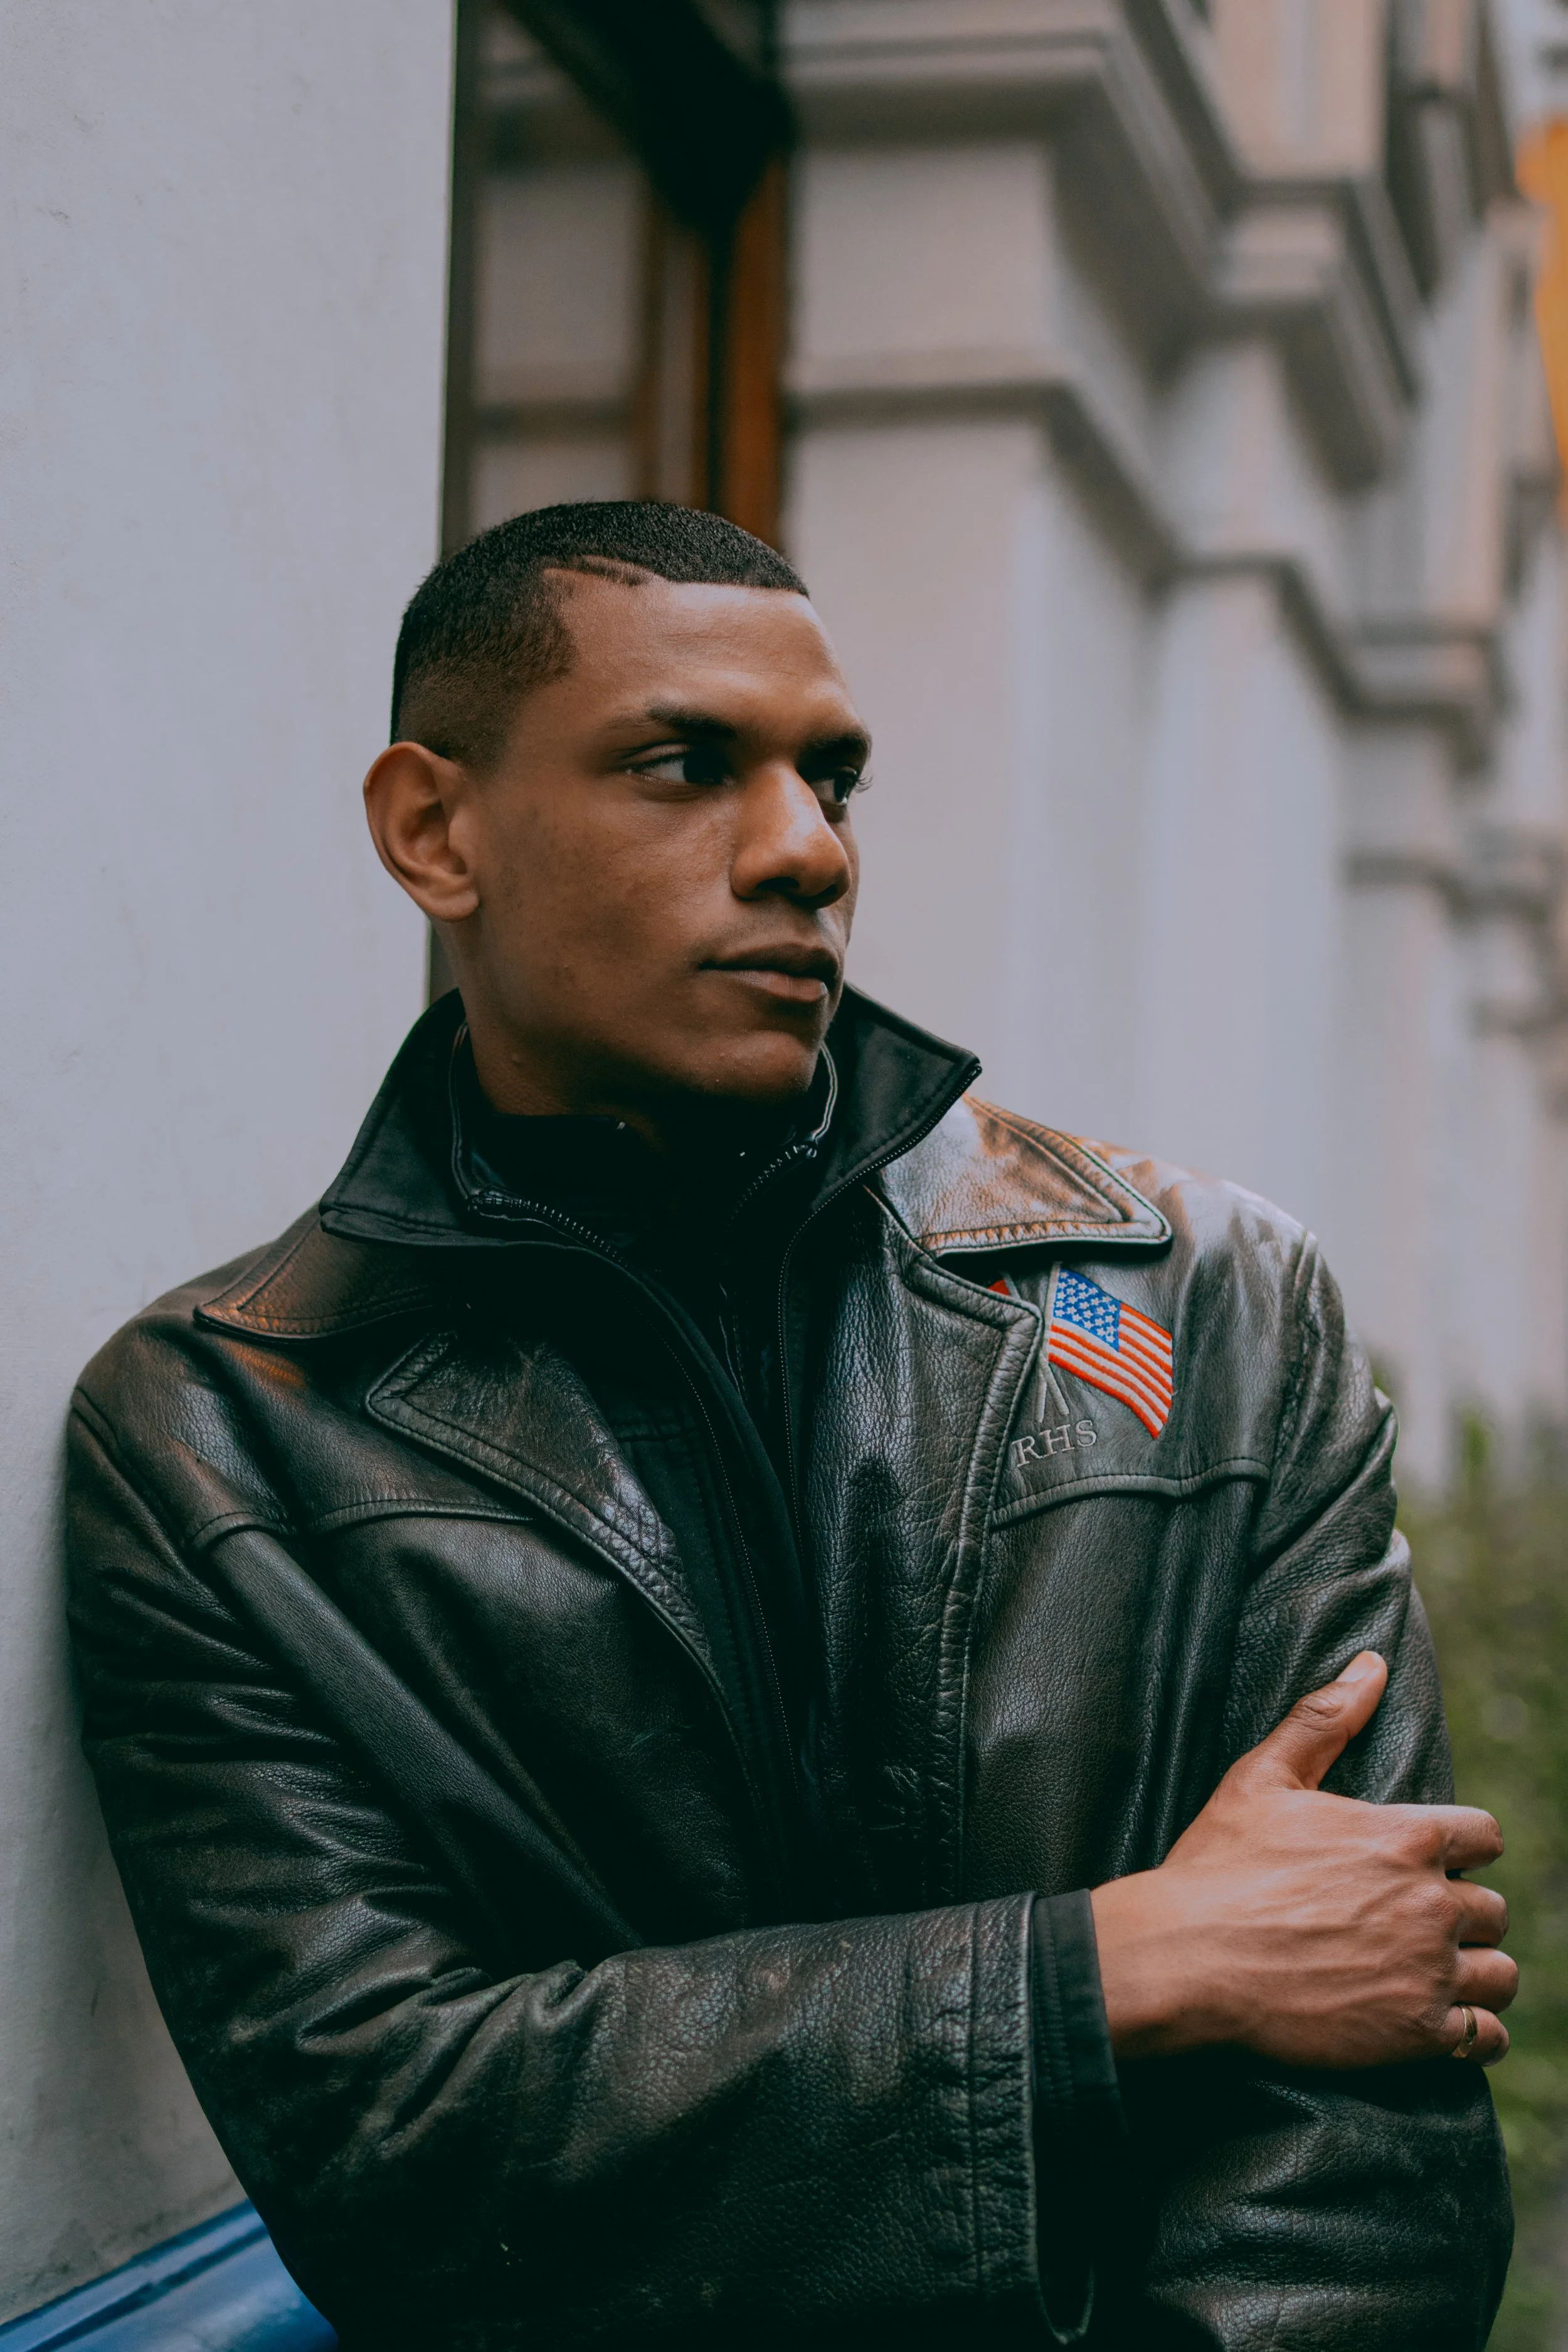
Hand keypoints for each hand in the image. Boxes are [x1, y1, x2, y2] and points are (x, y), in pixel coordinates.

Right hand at [1089, 1652, 1515, 2067]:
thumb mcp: (1263, 1777)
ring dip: (1475, 1971)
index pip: (1484, 1836)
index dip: (1461, 1847)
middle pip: (1493, 1909)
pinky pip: (1484, 2039)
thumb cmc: (1219, 1865)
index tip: (1433, 1861)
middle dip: (1460, 1912)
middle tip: (1414, 1922)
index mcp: (1404, 1837)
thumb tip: (1372, 1664)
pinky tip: (1445, 2025)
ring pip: (1500, 1975)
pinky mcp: (1415, 2034)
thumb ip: (1324, 1719)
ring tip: (1436, 1973)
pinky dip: (1475, 2034)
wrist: (1186, 1960)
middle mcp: (1429, 1903)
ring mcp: (1427, 1972)